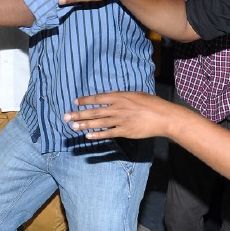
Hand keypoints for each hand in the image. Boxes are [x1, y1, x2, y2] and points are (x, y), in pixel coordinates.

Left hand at [63, 92, 178, 139]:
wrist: (163, 117)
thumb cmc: (152, 103)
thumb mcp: (136, 94)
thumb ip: (121, 96)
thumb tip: (109, 96)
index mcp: (120, 97)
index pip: (98, 98)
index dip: (85, 100)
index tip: (75, 102)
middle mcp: (117, 108)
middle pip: (94, 111)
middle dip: (79, 114)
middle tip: (66, 117)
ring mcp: (120, 120)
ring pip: (98, 122)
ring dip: (84, 125)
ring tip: (72, 127)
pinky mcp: (125, 131)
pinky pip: (108, 133)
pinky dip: (97, 135)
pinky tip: (88, 136)